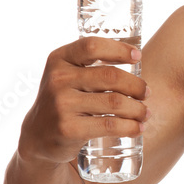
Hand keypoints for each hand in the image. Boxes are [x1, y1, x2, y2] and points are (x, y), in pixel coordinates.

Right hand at [17, 37, 149, 168]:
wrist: (37, 137)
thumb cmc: (64, 100)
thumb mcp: (67, 75)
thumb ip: (90, 63)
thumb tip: (135, 56)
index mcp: (59, 59)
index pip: (92, 46)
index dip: (119, 49)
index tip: (138, 57)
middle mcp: (58, 79)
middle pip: (111, 76)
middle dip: (136, 85)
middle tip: (146, 93)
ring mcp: (61, 104)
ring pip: (115, 102)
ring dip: (138, 109)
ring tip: (145, 113)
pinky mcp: (68, 129)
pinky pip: (109, 125)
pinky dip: (130, 127)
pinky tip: (137, 128)